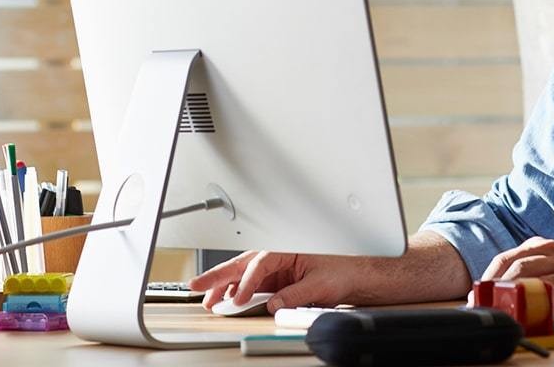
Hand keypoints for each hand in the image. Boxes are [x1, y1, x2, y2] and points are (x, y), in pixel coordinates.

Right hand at [191, 251, 368, 312]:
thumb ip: (294, 295)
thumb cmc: (342, 271)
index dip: (246, 282)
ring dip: (224, 286)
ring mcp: (277, 269)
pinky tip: (227, 301)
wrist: (356, 276)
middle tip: (196, 286)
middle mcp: (279, 256)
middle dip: (219, 275)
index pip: (260, 263)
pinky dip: (237, 292)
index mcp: (288, 249)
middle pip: (243, 264)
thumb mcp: (319, 284)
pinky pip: (252, 285)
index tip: (237, 299)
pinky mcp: (277, 280)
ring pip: (243, 274)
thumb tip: (272, 305)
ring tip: (207, 299)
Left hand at [477, 237, 553, 320]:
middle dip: (489, 283)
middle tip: (478, 302)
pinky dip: (530, 294)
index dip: (485, 278)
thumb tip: (497, 309)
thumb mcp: (548, 286)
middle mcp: (547, 250)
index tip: (474, 298)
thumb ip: (527, 290)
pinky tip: (521, 306)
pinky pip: (546, 283)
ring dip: (504, 288)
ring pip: (523, 268)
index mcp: (537, 249)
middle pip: (508, 261)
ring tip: (493, 305)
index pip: (503, 260)